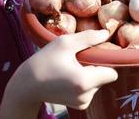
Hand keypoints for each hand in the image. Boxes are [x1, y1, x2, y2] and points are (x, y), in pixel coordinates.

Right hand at [0, 30, 117, 116]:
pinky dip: (84, 82)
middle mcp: (86, 96)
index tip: (94, 54)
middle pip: (105, 77)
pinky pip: (90, 90)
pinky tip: (69, 77)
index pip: (112, 73)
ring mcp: (83, 103)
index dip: (105, 62)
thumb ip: (88, 38)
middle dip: (96, 67)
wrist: (26, 86)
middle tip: (78, 59)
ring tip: (71, 68)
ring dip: (89, 74)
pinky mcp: (79, 105)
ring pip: (98, 83)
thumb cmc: (44, 62)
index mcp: (84, 81)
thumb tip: (106, 33)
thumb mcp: (64, 43)